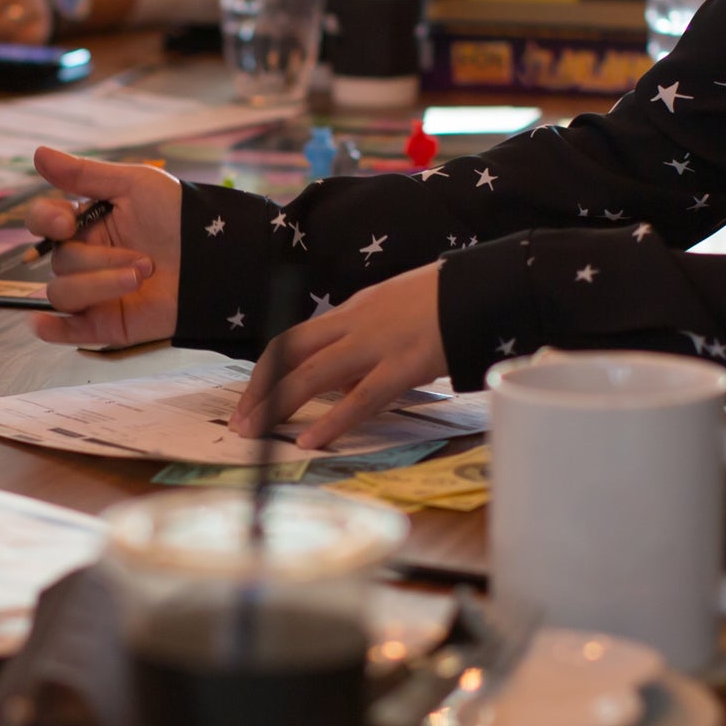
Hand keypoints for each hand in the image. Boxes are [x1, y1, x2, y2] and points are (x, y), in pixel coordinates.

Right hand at [23, 147, 176, 346]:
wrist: (218, 260)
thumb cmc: (180, 217)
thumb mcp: (135, 185)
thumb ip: (84, 174)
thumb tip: (37, 153)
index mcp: (86, 224)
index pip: (42, 223)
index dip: (44, 221)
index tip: (66, 222)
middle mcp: (85, 258)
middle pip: (58, 260)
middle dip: (99, 259)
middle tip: (144, 258)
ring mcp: (95, 293)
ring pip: (62, 293)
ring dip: (99, 285)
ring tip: (140, 278)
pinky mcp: (107, 324)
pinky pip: (68, 330)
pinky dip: (52, 329)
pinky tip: (41, 323)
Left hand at [231, 261, 446, 449]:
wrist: (486, 284)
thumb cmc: (446, 301)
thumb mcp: (394, 312)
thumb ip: (364, 344)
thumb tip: (342, 384)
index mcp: (352, 310)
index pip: (294, 339)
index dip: (266, 370)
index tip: (250, 397)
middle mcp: (355, 323)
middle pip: (289, 354)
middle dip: (259, 390)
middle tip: (240, 423)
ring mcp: (377, 343)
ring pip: (313, 375)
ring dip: (278, 406)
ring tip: (255, 434)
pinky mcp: (405, 365)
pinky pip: (360, 398)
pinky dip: (331, 422)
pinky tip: (309, 441)